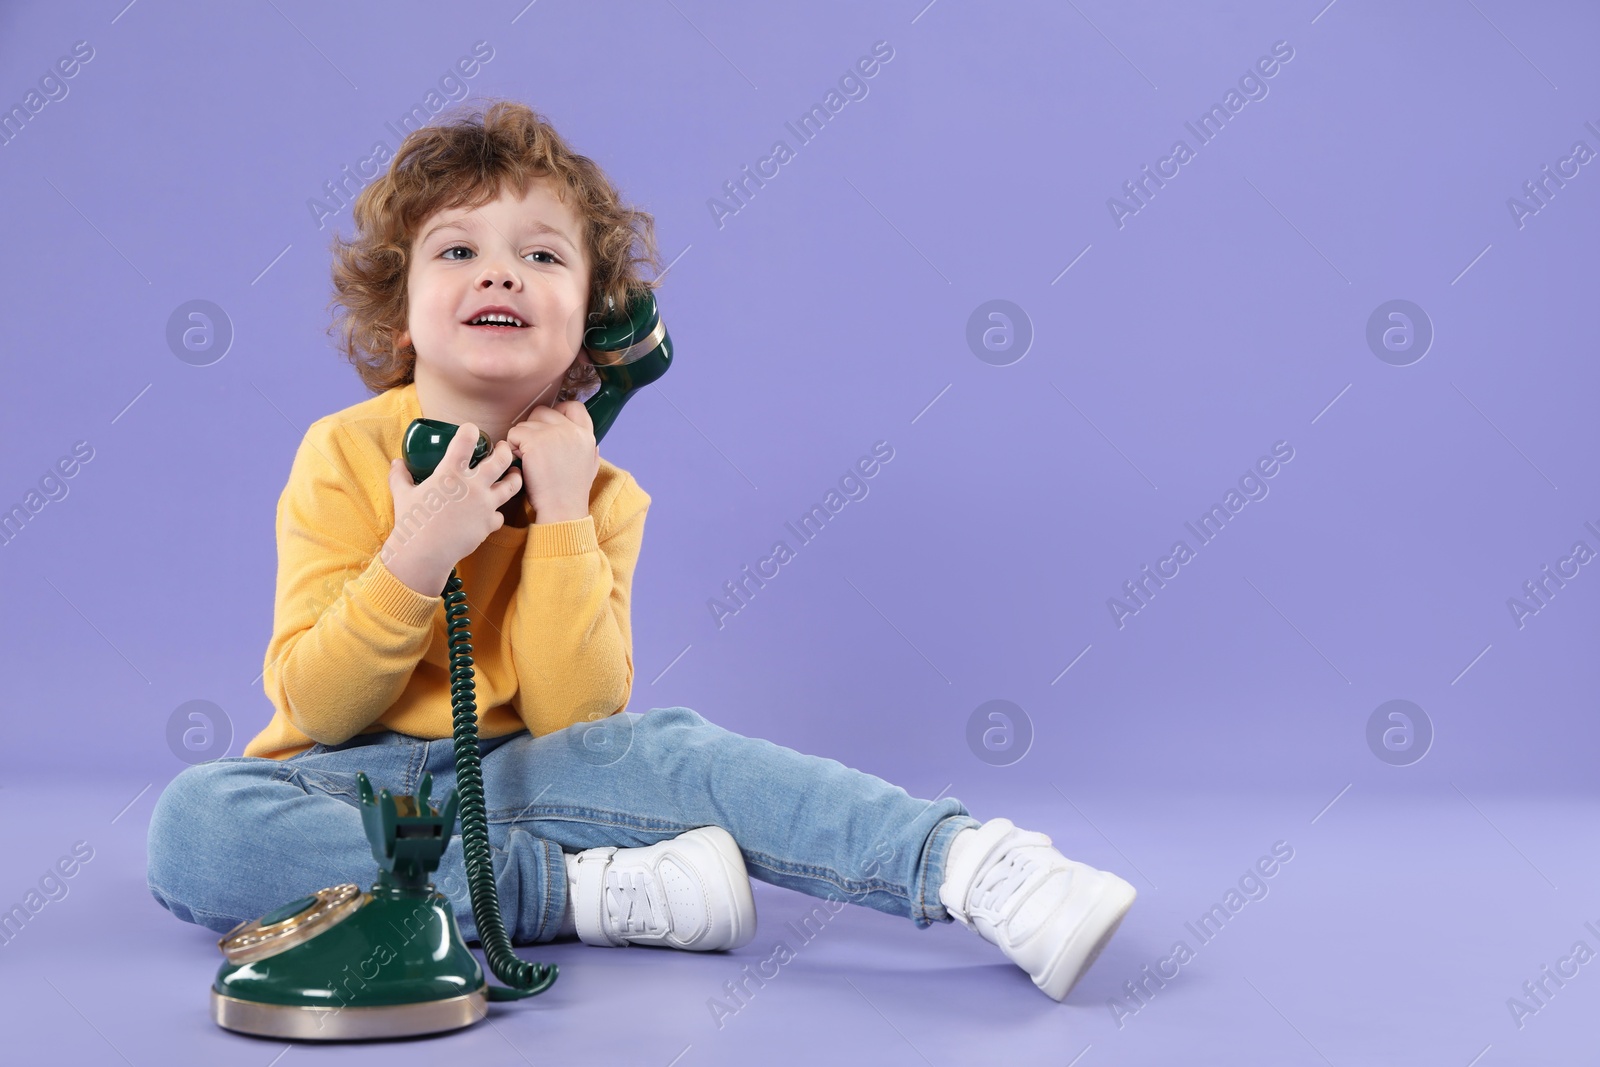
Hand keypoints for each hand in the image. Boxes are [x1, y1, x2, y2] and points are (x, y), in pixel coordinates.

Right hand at [381, 422, 522, 593]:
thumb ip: (400, 476)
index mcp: (450, 473)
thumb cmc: (411, 522)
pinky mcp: (489, 523)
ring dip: (514, 477)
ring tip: (513, 474)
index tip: (471, 431)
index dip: (470, 431)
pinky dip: (496, 512)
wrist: (424, 554)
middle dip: (505, 450)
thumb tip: (397, 463)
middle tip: (502, 449)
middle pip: (501, 459)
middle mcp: (472, 485)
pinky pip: (500, 514)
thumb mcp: (402, 495)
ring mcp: (484, 505)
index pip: (466, 440)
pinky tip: (491, 512)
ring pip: (512, 485)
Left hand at [505, 400, 598, 523]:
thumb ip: (588, 448)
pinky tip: (521, 463)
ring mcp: (553, 433)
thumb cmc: (571, 493)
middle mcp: (571, 430)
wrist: (562, 510)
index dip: (558, 412)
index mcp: (587, 435)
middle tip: (533, 449)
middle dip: (533, 427)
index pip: (574, 406)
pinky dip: (512, 448)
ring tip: (529, 461)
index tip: (549, 427)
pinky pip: (513, 434)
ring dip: (521, 440)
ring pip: (525, 424)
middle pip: (543, 411)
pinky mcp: (534, 441)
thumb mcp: (590, 466)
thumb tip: (587, 440)